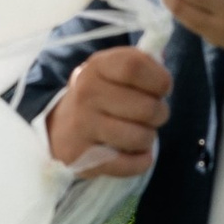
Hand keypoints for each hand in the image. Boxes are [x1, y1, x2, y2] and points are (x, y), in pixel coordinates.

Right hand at [45, 44, 171, 178]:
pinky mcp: (82, 157)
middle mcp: (87, 93)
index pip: (134, 66)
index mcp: (98, 66)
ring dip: (148, 139)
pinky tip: (134, 154)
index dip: (159, 79)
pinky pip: (129, 165)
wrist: (60, 127)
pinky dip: (140, 162)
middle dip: (160, 114)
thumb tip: (164, 59)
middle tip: (152, 116)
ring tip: (138, 134)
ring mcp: (82, 125)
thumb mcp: (114, 71)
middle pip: (146, 107)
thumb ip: (142, 64)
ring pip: (139, 137)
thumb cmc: (101, 96)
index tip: (162, 88)